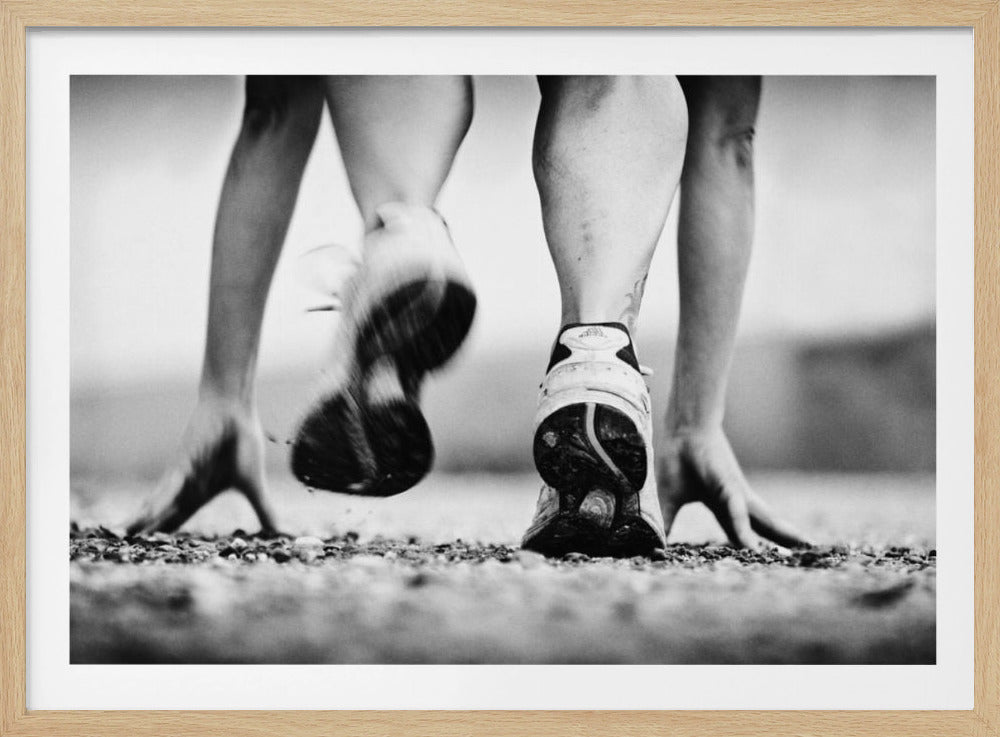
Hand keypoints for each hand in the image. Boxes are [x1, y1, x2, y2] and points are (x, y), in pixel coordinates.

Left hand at [126, 395, 277, 535]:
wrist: (236, 411)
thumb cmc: (242, 443)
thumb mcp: (254, 486)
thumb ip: (264, 511)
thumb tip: (283, 534)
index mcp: (200, 493)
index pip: (177, 521)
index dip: (164, 537)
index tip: (149, 555)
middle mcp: (185, 488)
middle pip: (160, 516)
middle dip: (143, 532)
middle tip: (123, 549)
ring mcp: (181, 477)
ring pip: (157, 504)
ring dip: (140, 520)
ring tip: (120, 534)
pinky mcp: (182, 465)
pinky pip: (168, 489)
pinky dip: (157, 503)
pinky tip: (144, 517)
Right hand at [657, 428, 809, 548]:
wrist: (679, 431)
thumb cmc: (676, 461)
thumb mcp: (669, 501)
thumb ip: (667, 523)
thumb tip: (656, 545)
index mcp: (722, 506)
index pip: (744, 532)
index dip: (754, 549)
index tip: (769, 564)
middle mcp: (736, 501)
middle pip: (766, 527)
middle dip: (787, 542)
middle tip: (814, 555)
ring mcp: (735, 494)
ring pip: (764, 521)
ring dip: (784, 537)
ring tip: (807, 550)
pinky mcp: (728, 486)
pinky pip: (738, 514)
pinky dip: (744, 532)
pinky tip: (752, 548)